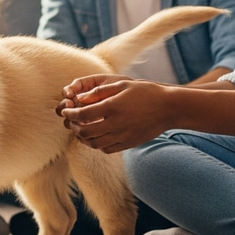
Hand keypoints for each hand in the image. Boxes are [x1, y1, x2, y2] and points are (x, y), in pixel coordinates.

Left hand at [56, 75, 170, 153]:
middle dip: (73, 126)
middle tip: (71, 120)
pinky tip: (95, 136)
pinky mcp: (128, 144)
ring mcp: (122, 136)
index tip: (66, 110)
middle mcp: (116, 124)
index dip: (70, 113)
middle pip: (84, 131)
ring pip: (93, 143)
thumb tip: (80, 98)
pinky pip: (106, 149)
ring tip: (80, 129)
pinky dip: (96, 144)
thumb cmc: (145, 92)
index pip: (82, 115)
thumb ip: (99, 92)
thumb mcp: (121, 85)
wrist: (169, 108)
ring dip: (82, 137)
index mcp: (112, 107)